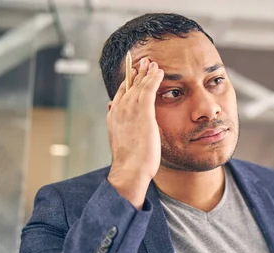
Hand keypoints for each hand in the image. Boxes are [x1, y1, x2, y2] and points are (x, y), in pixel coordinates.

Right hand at [106, 58, 163, 208]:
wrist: (130, 169)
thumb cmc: (130, 161)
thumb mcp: (123, 140)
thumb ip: (122, 127)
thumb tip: (118, 118)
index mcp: (114, 116)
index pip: (121, 93)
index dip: (128, 82)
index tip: (134, 74)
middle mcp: (119, 109)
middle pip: (129, 85)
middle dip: (137, 72)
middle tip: (144, 62)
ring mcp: (129, 109)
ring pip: (139, 84)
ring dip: (146, 72)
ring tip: (153, 63)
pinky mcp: (142, 111)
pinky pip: (148, 88)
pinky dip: (153, 78)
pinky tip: (159, 71)